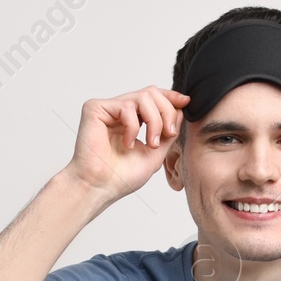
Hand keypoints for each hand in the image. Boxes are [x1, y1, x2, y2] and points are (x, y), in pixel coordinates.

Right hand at [64, 86, 190, 203]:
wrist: (101, 188)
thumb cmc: (121, 177)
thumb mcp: (156, 152)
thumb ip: (168, 130)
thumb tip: (180, 109)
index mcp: (130, 120)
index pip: (152, 98)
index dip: (170, 97)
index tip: (186, 102)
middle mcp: (118, 112)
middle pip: (151, 92)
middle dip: (166, 112)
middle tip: (168, 134)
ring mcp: (107, 109)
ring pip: (143, 96)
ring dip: (154, 121)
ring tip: (151, 143)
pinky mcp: (95, 109)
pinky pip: (126, 106)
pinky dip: (133, 127)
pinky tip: (127, 144)